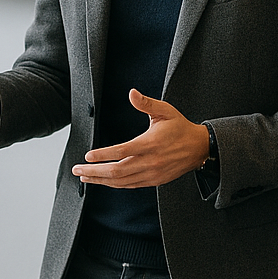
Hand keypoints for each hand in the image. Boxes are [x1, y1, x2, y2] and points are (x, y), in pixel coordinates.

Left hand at [70, 89, 207, 187]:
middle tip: (77, 169)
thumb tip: (131, 93)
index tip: (87, 155)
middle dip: (94, 171)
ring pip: (121, 182)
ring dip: (101, 180)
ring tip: (85, 176)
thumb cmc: (180, 127)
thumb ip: (146, 103)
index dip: (103, 155)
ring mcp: (152, 174)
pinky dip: (114, 184)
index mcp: (150, 144)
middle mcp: (150, 162)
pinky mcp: (154, 181)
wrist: (200, 148)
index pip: (121, 152)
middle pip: (117, 171)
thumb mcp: (165, 111)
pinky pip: (130, 185)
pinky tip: (103, 181)